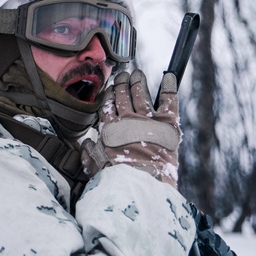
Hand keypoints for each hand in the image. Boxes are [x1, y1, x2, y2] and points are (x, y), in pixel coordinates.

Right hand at [81, 70, 180, 187]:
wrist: (141, 182)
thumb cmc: (116, 178)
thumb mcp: (95, 166)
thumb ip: (89, 154)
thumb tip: (87, 145)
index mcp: (110, 128)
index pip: (108, 105)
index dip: (109, 95)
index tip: (111, 89)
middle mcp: (127, 119)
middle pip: (123, 96)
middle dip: (122, 83)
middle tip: (123, 75)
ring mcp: (147, 119)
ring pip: (141, 94)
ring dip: (138, 81)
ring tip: (138, 73)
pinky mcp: (167, 123)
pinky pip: (169, 100)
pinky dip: (169, 87)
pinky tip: (169, 77)